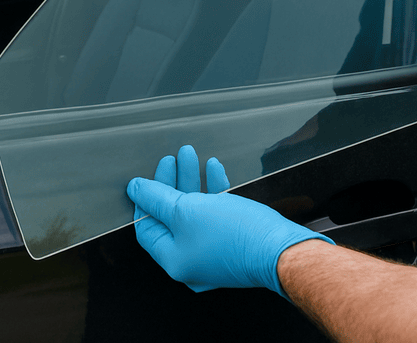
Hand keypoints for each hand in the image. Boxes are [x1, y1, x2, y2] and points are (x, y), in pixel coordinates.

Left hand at [127, 145, 332, 297]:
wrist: (281, 249)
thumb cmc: (234, 234)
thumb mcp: (185, 209)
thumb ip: (156, 197)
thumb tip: (135, 189)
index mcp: (173, 259)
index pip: (146, 226)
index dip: (145, 198)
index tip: (148, 176)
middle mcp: (191, 260)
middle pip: (171, 217)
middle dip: (172, 182)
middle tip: (173, 158)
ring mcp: (213, 253)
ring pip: (195, 212)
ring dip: (192, 181)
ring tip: (192, 155)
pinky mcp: (233, 244)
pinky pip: (216, 215)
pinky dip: (213, 192)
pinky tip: (215, 170)